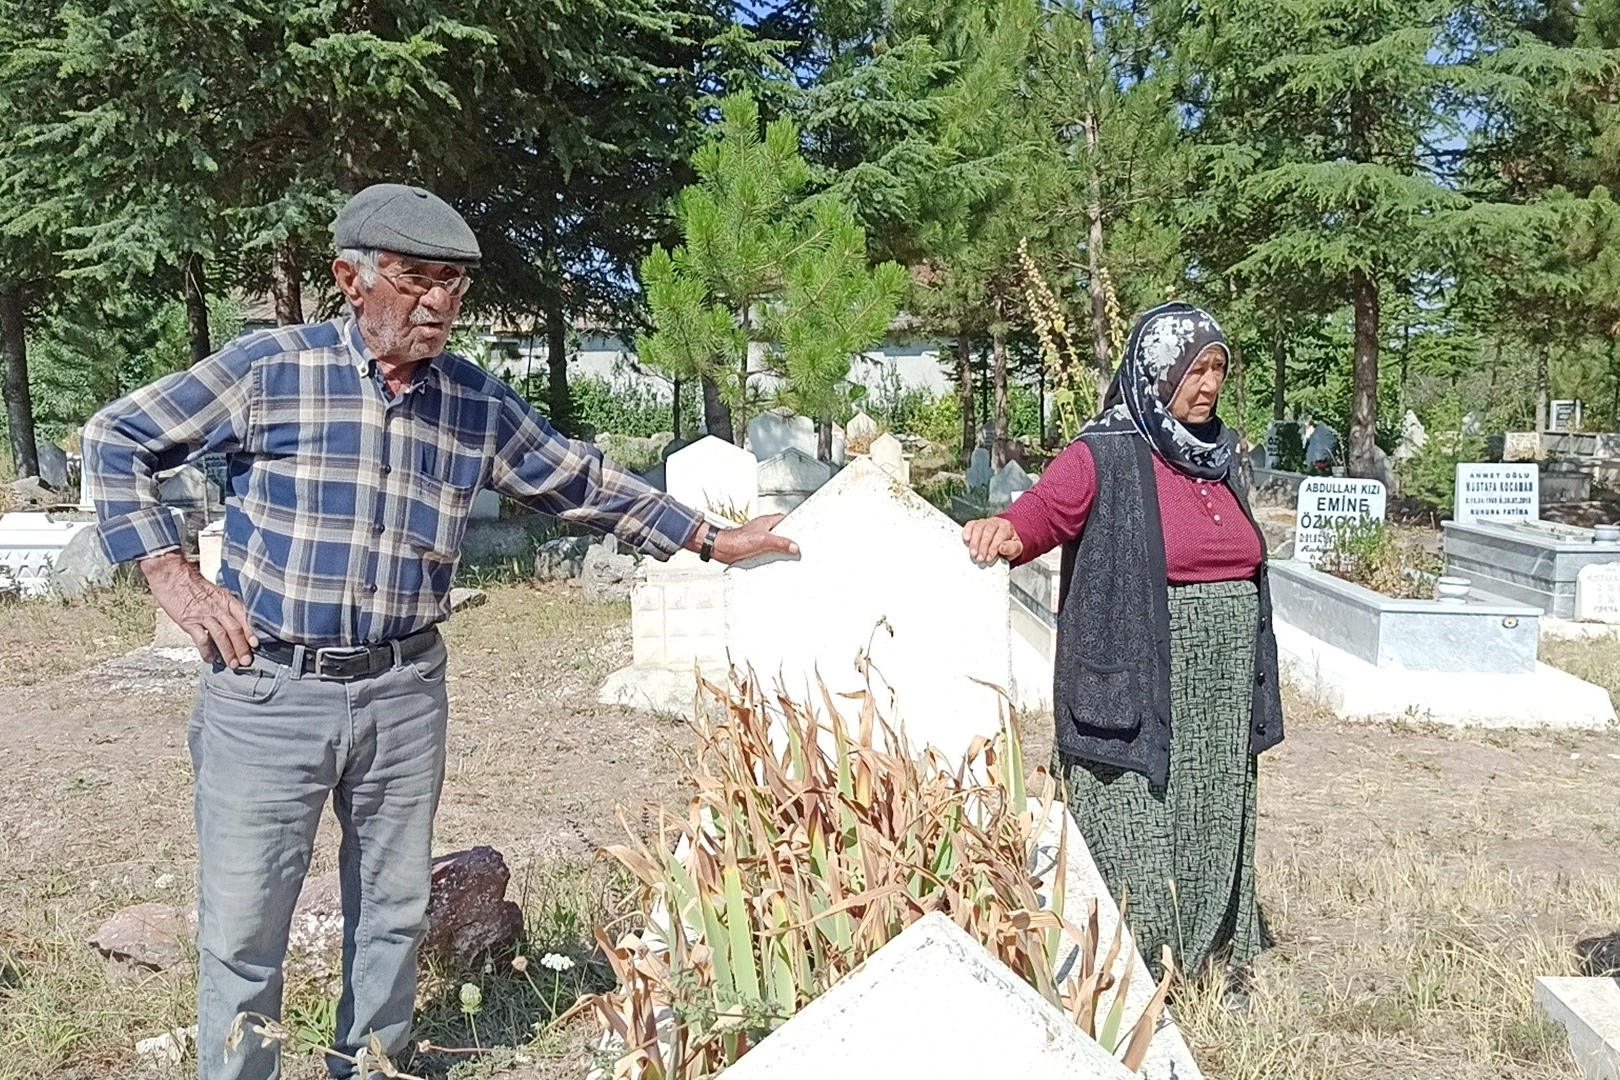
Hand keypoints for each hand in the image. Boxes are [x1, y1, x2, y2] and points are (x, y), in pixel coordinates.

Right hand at [139, 551, 258, 666]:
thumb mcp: (215, 592)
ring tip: (233, 664)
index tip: (256, 645)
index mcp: (226, 599)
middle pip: (235, 630)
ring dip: (228, 652)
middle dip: (242, 647)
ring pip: (221, 636)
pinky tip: (210, 659)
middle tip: (247, 661)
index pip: (243, 617)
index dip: (251, 632)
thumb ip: (225, 605)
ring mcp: (203, 614)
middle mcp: (217, 607)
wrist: (171, 574)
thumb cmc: (191, 583)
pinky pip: (201, 638)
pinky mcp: (188, 621)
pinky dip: (207, 651)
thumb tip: (235, 621)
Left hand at [689, 515, 799, 564]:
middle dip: (789, 541)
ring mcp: (759, 540)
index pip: (786, 520)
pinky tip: (775, 564)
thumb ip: (779, 543)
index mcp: (768, 522)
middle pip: (782, 534)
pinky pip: (767, 554)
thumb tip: (794, 547)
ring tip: (789, 558)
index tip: (802, 533)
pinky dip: (771, 558)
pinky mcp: (755, 550)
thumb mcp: (763, 540)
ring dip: (779, 552)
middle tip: (797, 549)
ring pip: (775, 545)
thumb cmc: (737, 539)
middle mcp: (764, 530)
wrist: (721, 548)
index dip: (795, 526)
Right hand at [962, 517, 1023, 565]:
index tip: (988, 558)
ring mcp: (984, 522)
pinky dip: (967, 532)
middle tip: (979, 558)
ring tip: (973, 554)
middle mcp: (995, 522)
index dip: (993, 548)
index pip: (999, 536)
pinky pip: (970, 525)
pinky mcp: (975, 523)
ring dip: (974, 542)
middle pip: (987, 532)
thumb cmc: (1009, 544)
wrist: (1005, 538)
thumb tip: (1002, 548)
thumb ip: (1011, 548)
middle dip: (982, 547)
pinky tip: (966, 540)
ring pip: (978, 528)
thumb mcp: (1016, 548)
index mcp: (1006, 527)